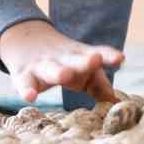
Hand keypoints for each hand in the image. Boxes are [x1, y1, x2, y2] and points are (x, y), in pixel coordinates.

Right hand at [0, 20, 124, 103]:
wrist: (26, 40)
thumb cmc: (65, 63)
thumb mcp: (83, 72)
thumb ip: (100, 87)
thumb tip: (116, 103)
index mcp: (80, 56)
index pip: (97, 54)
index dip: (108, 56)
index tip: (119, 58)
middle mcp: (63, 59)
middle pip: (75, 60)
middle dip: (85, 61)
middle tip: (95, 60)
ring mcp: (42, 66)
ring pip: (51, 69)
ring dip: (58, 71)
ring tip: (65, 75)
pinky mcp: (24, 76)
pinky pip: (25, 83)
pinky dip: (26, 90)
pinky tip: (30, 97)